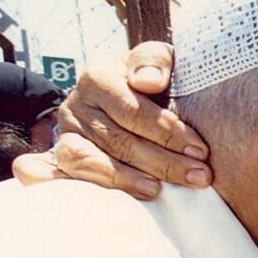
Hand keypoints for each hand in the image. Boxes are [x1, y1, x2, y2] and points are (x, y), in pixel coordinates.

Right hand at [13, 42, 210, 199]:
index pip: (132, 110)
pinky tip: (121, 196)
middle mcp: (76, 106)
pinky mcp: (59, 158)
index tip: (201, 151)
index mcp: (98, 78)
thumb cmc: (152, 82)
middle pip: (118, 140)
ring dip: (125, 179)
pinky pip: (56, 174)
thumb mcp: (160, 62)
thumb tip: (146, 81)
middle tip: (199, 177)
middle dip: (163, 162)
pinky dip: (82, 185)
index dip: (167, 132)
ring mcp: (65, 134)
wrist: (130, 98)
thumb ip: (155, 61)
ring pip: (86, 160)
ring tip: (158, 192)